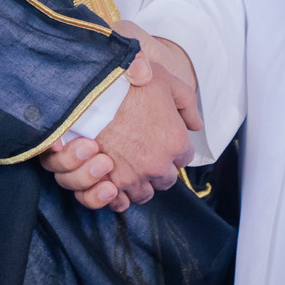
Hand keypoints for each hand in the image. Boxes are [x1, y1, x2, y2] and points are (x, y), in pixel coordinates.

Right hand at [40, 24, 199, 211]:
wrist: (89, 92)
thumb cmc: (126, 83)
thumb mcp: (165, 81)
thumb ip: (187, 103)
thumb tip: (196, 124)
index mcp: (175, 141)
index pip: (185, 158)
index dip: (174, 148)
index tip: (162, 139)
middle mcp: (157, 165)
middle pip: (166, 179)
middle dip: (159, 168)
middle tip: (145, 152)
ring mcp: (132, 177)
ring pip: (143, 194)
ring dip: (139, 183)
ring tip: (129, 167)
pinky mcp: (108, 183)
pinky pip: (118, 203)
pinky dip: (116, 195)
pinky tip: (113, 182)